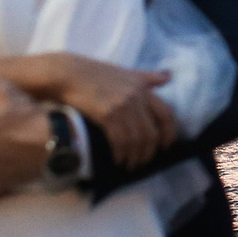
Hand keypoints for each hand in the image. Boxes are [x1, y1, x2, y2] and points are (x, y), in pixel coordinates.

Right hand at [46, 56, 177, 169]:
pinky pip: (120, 141)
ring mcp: (122, 106)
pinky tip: (118, 160)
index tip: (165, 146)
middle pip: (151, 133)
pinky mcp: (107, 114)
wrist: (68, 74)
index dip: (169, 133)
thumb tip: (168, 76)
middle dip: (149, 152)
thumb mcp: (126, 72)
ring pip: (136, 140)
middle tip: (143, 162)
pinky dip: (121, 154)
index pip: (167, 114)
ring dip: (134, 157)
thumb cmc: (95, 73)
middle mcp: (136, 97)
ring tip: (130, 165)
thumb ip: (147, 77)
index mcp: (143, 87)